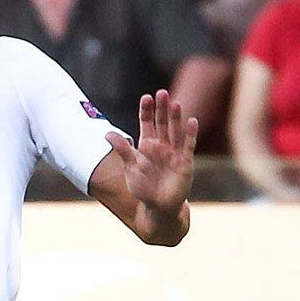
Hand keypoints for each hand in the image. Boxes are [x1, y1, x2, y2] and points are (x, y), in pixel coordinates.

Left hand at [105, 90, 196, 214]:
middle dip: (162, 109)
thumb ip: (123, 151)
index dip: (147, 111)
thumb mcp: (131, 168)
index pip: (147, 123)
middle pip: (162, 123)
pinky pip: (188, 146)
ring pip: (175, 132)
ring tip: (175, 103)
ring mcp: (175, 153)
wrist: (158, 207)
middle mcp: (162, 146)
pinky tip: (192, 121)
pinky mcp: (185, 163)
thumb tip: (107, 134)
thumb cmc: (143, 188)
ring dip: (175, 118)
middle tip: (162, 93)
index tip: (146, 97)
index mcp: (147, 145)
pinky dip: (190, 134)